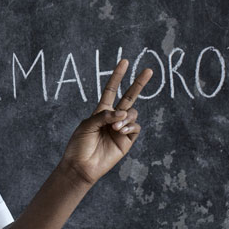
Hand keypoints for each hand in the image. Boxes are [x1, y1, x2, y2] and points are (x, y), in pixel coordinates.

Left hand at [59, 59, 152, 185]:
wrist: (82, 166)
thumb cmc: (80, 144)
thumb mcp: (87, 125)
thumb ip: (104, 116)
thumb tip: (122, 113)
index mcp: (101, 111)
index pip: (111, 89)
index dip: (117, 76)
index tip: (125, 62)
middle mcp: (113, 118)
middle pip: (129, 97)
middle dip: (138, 83)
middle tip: (149, 70)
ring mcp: (122, 129)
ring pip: (132, 113)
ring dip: (126, 118)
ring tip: (115, 128)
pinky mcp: (127, 141)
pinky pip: (136, 127)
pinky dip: (130, 126)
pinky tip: (120, 131)